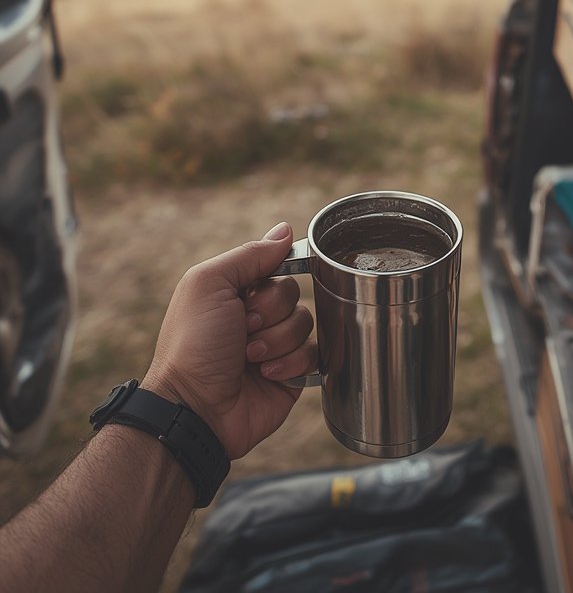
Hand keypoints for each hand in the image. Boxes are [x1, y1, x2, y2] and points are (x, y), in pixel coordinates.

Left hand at [142, 223, 315, 459]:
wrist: (194, 408)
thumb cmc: (193, 344)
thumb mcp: (210, 283)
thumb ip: (250, 255)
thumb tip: (286, 230)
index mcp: (235, 290)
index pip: (274, 265)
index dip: (270, 278)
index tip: (254, 292)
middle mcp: (255, 315)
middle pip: (293, 293)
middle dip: (269, 312)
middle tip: (243, 330)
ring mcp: (274, 345)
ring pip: (306, 322)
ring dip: (276, 340)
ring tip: (249, 358)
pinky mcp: (291, 374)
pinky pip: (314, 354)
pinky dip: (289, 363)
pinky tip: (264, 374)